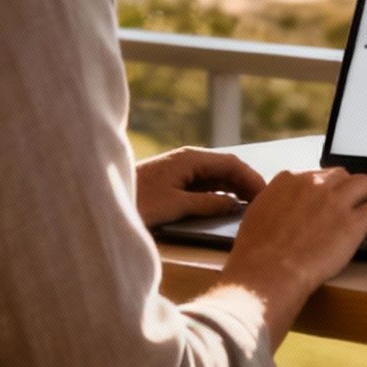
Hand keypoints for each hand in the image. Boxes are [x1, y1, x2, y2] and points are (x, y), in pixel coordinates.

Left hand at [134, 147, 266, 228]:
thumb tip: (232, 204)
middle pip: (226, 169)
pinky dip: (218, 194)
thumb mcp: (175, 205)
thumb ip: (207, 204)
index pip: (232, 164)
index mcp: (191, 159)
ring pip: (216, 177)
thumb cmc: (135, 201)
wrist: (99, 201)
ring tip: (250, 207)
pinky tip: (225, 207)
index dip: (252, 180)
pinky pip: (204, 185)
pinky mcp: (171, 183)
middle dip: (246, 184)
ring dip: (234, 189)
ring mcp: (179, 171)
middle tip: (264, 204)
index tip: (266, 196)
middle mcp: (187, 160)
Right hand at [216, 167, 366, 344]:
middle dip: (348, 188)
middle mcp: (314, 184)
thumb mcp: (256, 216)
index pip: (315, 175)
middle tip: (353, 202)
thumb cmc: (256, 253)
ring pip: (365, 184)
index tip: (330, 198)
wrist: (267, 272)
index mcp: (288, 181)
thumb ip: (274, 204)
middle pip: (341, 176)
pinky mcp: (353, 222)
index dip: (326, 188)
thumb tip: (281, 208)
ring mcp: (335, 201)